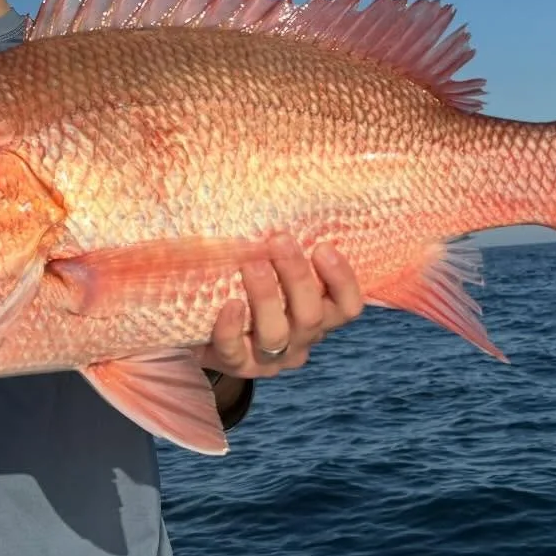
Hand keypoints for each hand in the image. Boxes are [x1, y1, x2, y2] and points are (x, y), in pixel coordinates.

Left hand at [197, 235, 363, 379]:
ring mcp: (270, 357)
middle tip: (278, 240)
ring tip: (251, 264)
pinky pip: (236, 352)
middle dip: (296, 276)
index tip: (322, 247)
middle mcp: (301, 339)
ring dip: (265, 296)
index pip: (348, 307)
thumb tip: (284, 190)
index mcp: (320, 315)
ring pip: (277, 334)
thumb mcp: (275, 267)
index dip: (342, 280)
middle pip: (312, 316)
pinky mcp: (237, 365)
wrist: (207, 328)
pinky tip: (229, 304)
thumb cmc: (249, 286)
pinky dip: (232, 328)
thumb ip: (284, 246)